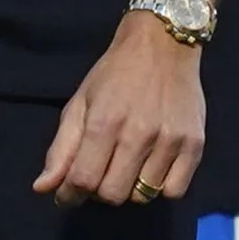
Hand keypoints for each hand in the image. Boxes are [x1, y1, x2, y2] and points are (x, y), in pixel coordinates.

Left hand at [34, 10, 204, 206]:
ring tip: (128, 164)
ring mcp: (169, 140)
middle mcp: (138, 133)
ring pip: (142, 196)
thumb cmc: (115, 74)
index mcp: (104, 121)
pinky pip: (174, 191)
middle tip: (102, 172)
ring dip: (130, 187)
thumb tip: (43, 188)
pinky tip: (153, 166)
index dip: (71, 194)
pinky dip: (160, 187)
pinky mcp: (194, 143)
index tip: (70, 193)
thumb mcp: (81, 103)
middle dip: (99, 191)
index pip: (83, 180)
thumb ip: (61, 148)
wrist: (163, 44)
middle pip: (113, 195)